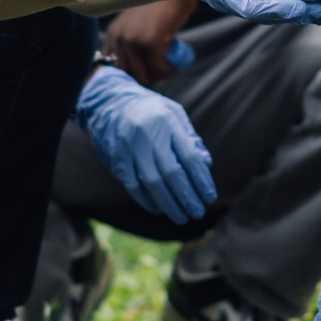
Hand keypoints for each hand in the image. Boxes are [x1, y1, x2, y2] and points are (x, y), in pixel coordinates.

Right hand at [74, 66, 217, 225]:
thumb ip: (190, 138)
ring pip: (152, 183)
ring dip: (168, 204)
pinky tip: (158, 208)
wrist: (110, 103)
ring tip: (181, 217)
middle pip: (171, 173)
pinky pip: (133, 185)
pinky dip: (147, 200)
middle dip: (187, 197)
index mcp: (168, 121)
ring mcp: (130, 147)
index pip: (189, 156)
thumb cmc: (151, 111)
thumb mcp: (174, 114)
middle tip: (197, 212)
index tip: (210, 197)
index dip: (201, 180)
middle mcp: (149, 134)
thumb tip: (205, 166)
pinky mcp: (117, 158)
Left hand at [102, 0, 198, 84]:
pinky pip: (159, 69)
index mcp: (112, 34)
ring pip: (144, 76)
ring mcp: (132, 41)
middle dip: (146, 76)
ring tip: (169, 65)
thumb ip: (131, 43)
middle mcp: (118, 38)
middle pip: (128, 76)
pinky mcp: (149, 42)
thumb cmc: (160, 5)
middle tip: (161, 69)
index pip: (112, 68)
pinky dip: (169, 70)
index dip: (130, 75)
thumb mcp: (138, 24)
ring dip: (159, 75)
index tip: (145, 73)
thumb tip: (136, 71)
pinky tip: (174, 63)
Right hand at [137, 0, 320, 24]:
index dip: (281, 9)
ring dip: (288, 9)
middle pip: (265, 15)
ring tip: (317, 4)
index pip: (255, 9)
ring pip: (264, 11)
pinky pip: (259, 2)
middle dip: (292, 13)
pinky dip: (279, 0)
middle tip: (320, 7)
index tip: (304, 6)